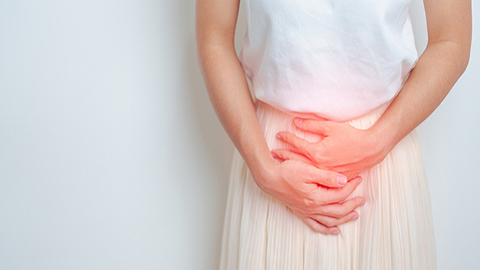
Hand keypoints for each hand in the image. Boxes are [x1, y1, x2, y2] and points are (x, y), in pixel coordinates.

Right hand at [259, 157, 364, 234]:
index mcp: (316, 197)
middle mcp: (313, 208)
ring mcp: (306, 212)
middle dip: (352, 205)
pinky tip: (334, 230)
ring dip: (344, 219)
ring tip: (355, 214)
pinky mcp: (301, 212)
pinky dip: (326, 229)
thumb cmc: (287, 171)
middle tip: (362, 199)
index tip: (358, 179)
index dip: (351, 187)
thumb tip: (344, 180)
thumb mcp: (308, 169)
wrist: (269, 178)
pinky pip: (316, 225)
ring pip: (330, 220)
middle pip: (338, 210)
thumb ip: (327, 176)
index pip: (340, 194)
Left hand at [272, 117, 390, 179]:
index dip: (287, 138)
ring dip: (290, 166)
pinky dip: (304, 176)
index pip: (297, 145)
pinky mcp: (331, 179)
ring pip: (303, 171)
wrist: (370, 150)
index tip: (279, 135)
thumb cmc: (352, 137)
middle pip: (295, 160)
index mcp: (317, 152)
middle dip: (283, 155)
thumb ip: (311, 125)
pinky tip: (298, 174)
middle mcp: (319, 166)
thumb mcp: (331, 127)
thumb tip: (296, 122)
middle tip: (272, 152)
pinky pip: (314, 178)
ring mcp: (325, 175)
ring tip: (280, 163)